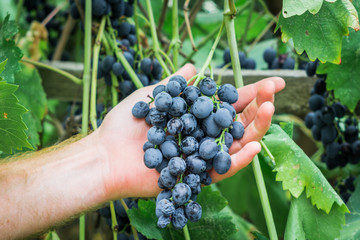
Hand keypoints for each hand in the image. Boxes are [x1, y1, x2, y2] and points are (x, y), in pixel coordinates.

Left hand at [96, 64, 284, 199]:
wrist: (107, 154)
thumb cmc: (126, 125)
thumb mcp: (153, 95)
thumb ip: (176, 83)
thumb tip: (194, 66)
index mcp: (195, 117)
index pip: (229, 103)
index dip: (251, 92)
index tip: (273, 81)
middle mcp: (203, 135)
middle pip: (238, 122)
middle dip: (259, 105)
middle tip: (274, 91)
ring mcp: (202, 155)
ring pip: (236, 144)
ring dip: (255, 128)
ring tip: (269, 109)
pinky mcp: (197, 175)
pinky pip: (223, 170)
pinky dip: (239, 160)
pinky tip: (255, 145)